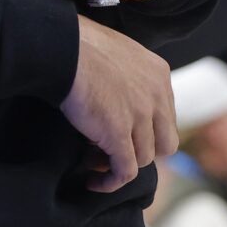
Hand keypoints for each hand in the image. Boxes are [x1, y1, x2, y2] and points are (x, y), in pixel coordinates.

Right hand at [60, 15, 177, 191]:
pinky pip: (125, 171)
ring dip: (119, 163)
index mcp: (159, 74)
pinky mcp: (119, 133)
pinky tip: (93, 181)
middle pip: (165, 143)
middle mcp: (157, 95)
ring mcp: (141, 115)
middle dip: (142, 150)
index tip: (121, 134)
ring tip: (92, 159)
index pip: (165, 117)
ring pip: (143, 159)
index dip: (145, 131)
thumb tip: (118, 94)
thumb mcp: (118, 53)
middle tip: (114, 148)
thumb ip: (128, 74)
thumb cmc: (78, 44)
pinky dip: (110, 182)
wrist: (61, 47)